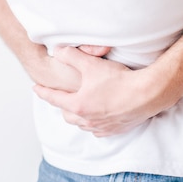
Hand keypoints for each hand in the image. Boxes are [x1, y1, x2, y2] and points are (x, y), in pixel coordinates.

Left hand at [33, 46, 166, 136]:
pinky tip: (98, 117)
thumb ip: (71, 56)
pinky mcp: (116, 130)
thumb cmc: (119, 79)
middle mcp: (87, 119)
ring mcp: (101, 126)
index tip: (36, 88)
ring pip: (82, 124)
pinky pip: (98, 130)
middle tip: (61, 97)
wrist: (147, 94)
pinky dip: (94, 124)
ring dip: (77, 116)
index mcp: (78, 105)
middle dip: (62, 105)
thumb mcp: (91, 63)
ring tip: (79, 107)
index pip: (54, 98)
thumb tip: (58, 51)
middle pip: (67, 115)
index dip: (43, 92)